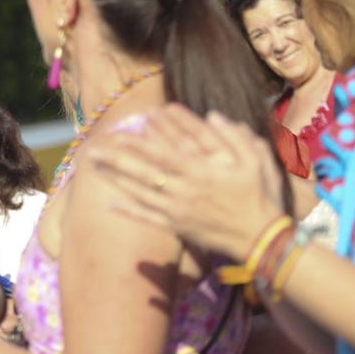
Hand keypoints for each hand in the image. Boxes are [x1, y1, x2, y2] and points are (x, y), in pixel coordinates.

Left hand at [85, 104, 285, 260]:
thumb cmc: (259, 196)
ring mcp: (177, 209)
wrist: (261, 238)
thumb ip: (234, 136)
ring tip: (94, 167)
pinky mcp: (177, 226)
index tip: (125, 126)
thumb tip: (212, 115)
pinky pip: (148, 218)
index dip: (143, 138)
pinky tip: (110, 203)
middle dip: (117, 158)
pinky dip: (128, 211)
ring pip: (140, 192)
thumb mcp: (255, 160)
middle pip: (144, 171)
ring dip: (115, 179)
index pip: (165, 150)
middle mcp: (184, 189)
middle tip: (93, 147)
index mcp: (202, 170)